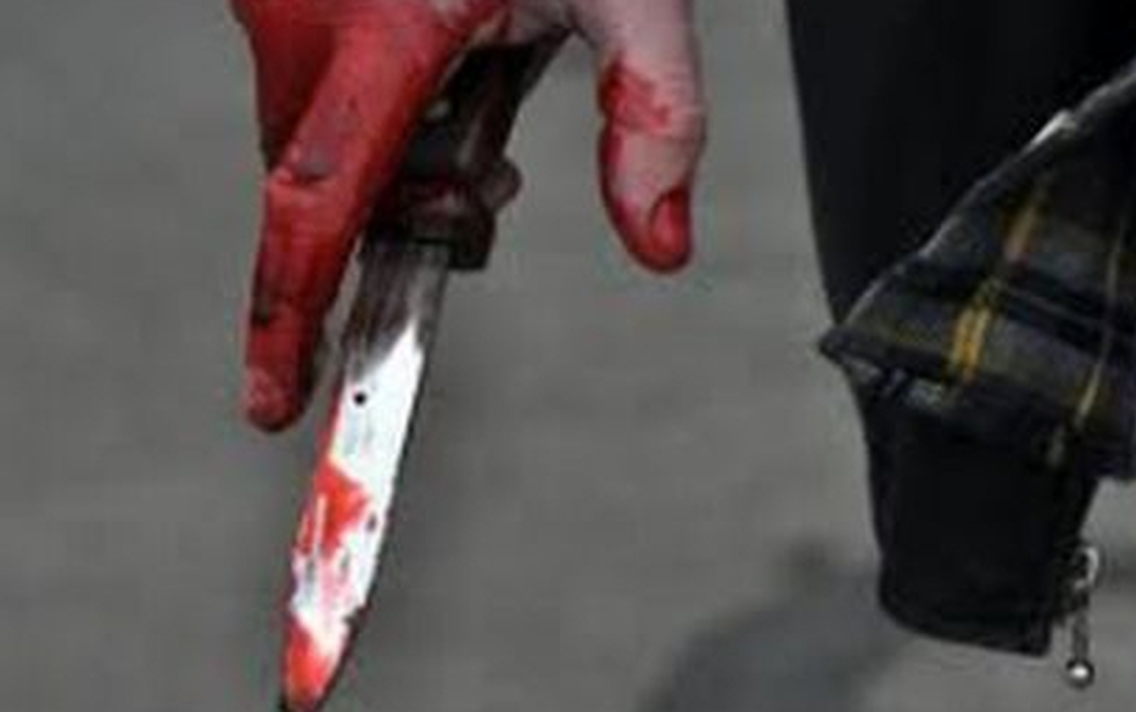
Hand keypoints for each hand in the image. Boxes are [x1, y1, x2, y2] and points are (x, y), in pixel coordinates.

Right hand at [232, 0, 705, 431]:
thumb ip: (653, 115)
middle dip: (407, 210)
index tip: (275, 400)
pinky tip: (434, 47)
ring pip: (317, 140)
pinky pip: (309, 88)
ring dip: (393, 155)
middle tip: (495, 173)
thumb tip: (659, 247)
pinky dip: (369, 106)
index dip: (288, 314)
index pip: (320, 203)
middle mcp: (306, 21)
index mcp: (384, 30)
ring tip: (475, 91)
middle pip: (328, 187)